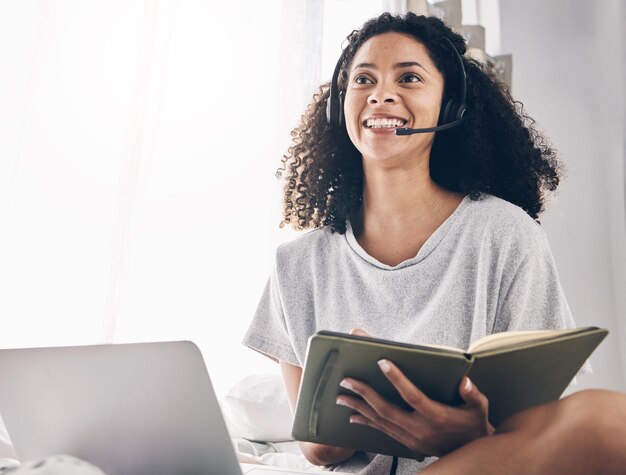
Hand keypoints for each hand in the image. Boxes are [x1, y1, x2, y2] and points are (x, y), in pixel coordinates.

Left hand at [335, 359, 494, 456]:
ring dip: (358, 408)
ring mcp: (410, 437)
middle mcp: (419, 428)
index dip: (397, 379)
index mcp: (436, 416)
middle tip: (347, 380)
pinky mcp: (406, 442)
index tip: (382, 362)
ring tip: (340, 396)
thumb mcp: (479, 408)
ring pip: (379, 421)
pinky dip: (366, 422)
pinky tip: (352, 416)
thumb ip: (472, 394)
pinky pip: (382, 431)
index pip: (412, 395)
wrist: (470, 452)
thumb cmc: (474, 424)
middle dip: (364, 394)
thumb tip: (464, 381)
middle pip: (386, 410)